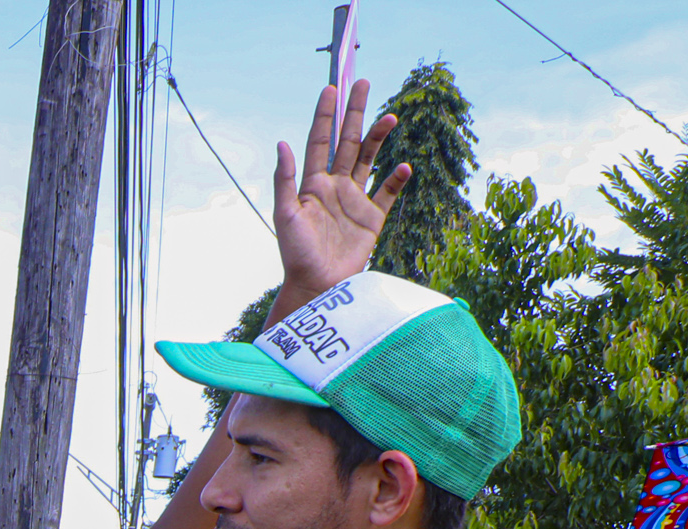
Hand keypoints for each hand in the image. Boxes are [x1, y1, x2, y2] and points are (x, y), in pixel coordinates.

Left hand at [274, 81, 409, 303]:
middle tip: (363, 83)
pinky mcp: (371, 218)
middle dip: (354, 114)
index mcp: (311, 185)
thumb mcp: (285, 215)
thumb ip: (284, 180)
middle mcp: (334, 187)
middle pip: (348, 142)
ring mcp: (354, 201)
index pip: (320, 141)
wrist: (317, 286)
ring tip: (390, 117)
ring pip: (369, 160)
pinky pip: (387, 193)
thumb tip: (283, 143)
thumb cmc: (296, 254)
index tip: (331, 89)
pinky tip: (404, 166)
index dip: (325, 116)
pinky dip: (396, 180)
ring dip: (379, 138)